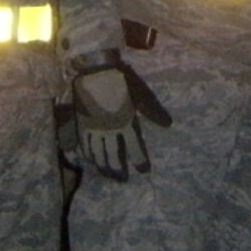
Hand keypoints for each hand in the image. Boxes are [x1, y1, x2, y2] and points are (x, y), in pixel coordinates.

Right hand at [71, 60, 170, 180]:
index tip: (143, 170)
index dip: (139, 160)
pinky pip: (84, 145)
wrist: (95, 70)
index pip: (133, 148)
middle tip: (121, 180)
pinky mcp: (82, 124)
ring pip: (98, 154)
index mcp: (125, 122)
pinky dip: (88, 155)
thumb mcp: (140, 94)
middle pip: (113, 156)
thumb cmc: (120, 81)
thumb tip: (168, 124)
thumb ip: (152, 111)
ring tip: (107, 175)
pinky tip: (89, 160)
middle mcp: (109, 129)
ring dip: (103, 167)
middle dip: (118, 170)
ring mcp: (94, 128)